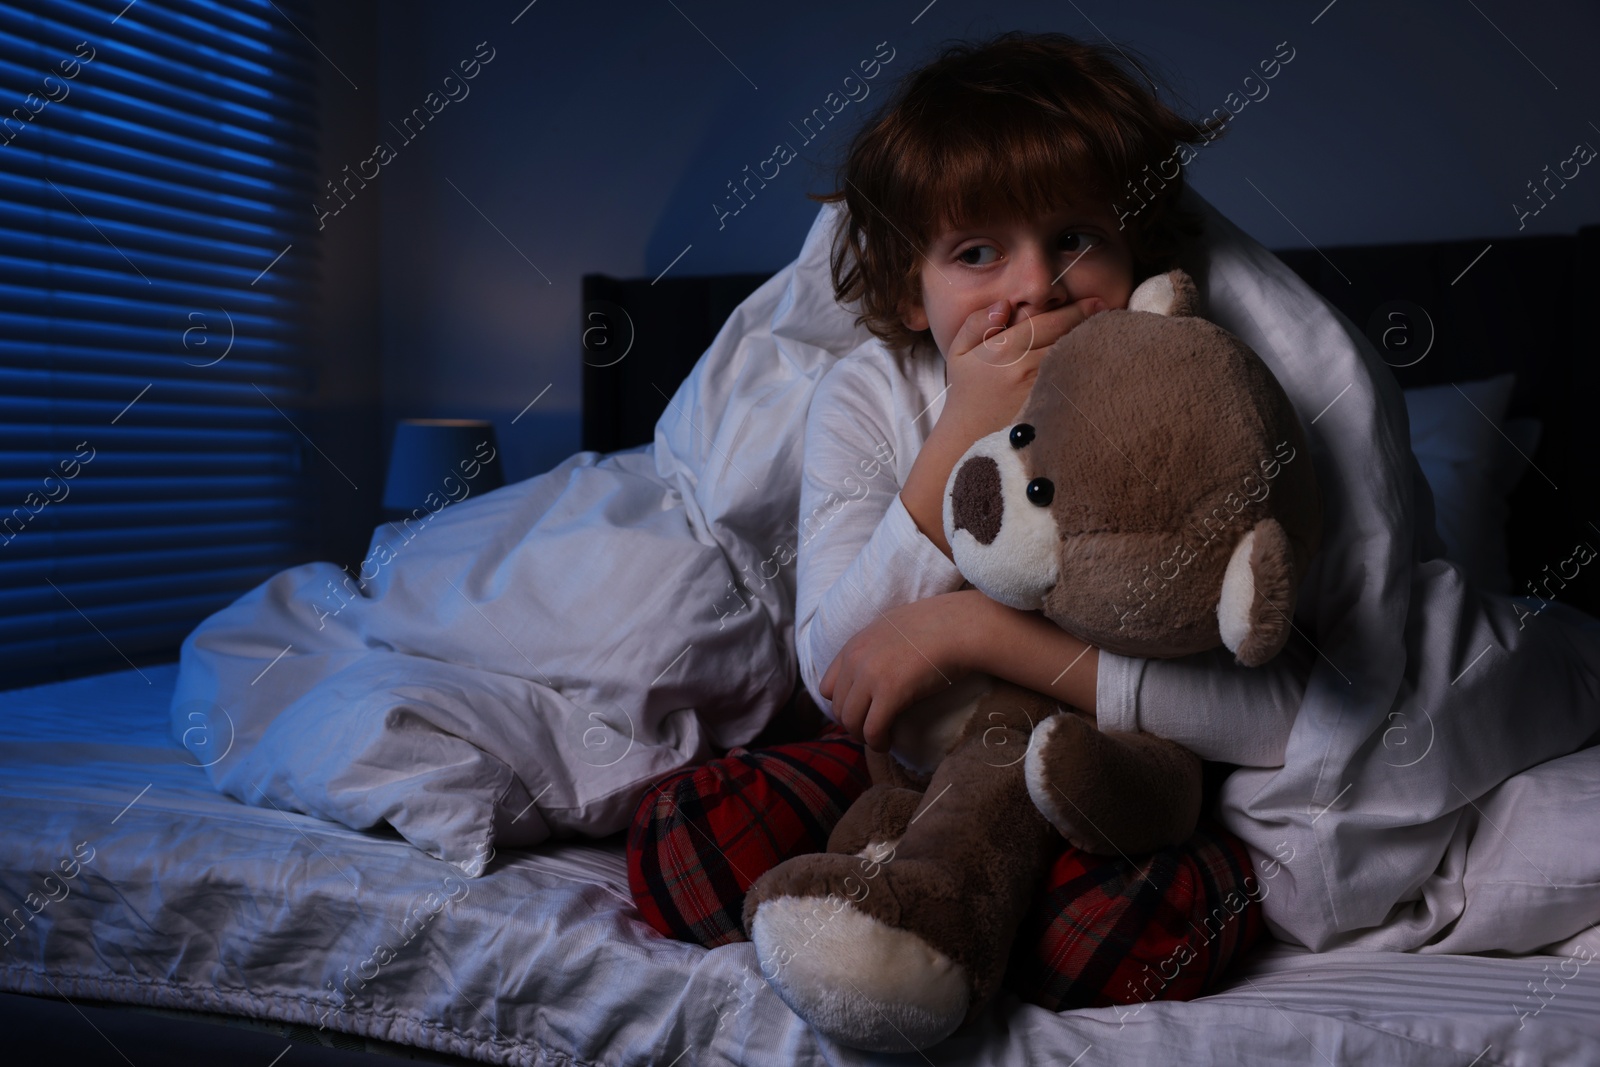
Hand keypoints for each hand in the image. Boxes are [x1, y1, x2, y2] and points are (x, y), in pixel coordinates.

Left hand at [820, 593, 972, 751]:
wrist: (959, 627)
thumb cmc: (935, 626)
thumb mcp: (891, 628)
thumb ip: (875, 647)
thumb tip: (876, 669)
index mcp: (854, 645)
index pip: (827, 686)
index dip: (842, 703)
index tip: (860, 711)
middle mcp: (856, 660)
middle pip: (838, 708)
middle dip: (853, 724)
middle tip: (872, 730)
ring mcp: (871, 677)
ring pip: (851, 722)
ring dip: (864, 736)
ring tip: (880, 739)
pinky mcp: (890, 694)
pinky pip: (872, 730)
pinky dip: (878, 742)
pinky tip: (888, 742)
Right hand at [937, 294, 1105, 444]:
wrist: (966, 440)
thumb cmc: (965, 394)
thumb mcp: (958, 353)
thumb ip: (976, 323)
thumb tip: (1004, 304)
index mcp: (1002, 349)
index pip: (1047, 321)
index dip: (1076, 310)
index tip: (1095, 302)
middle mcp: (1023, 367)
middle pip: (1067, 338)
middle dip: (1090, 323)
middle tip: (1108, 312)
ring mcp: (1038, 390)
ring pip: (1073, 360)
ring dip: (1091, 346)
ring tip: (1108, 336)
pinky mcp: (1048, 409)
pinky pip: (1072, 383)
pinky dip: (1086, 372)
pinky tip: (1098, 366)